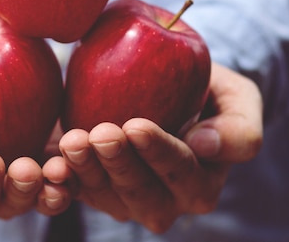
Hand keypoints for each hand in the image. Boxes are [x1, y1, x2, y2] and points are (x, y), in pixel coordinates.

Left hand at [58, 63, 262, 232]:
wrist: (171, 89)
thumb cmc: (210, 92)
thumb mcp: (240, 99)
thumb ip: (238, 126)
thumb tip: (204, 144)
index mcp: (201, 184)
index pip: (181, 171)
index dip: (160, 153)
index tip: (137, 125)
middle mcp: (165, 201)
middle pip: (140, 192)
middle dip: (117, 164)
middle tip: (100, 133)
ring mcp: (126, 199)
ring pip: (104, 195)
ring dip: (85, 170)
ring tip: (71, 140)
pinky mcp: (94, 187)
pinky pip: (75, 191)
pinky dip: (60, 180)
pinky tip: (48, 162)